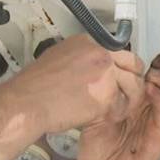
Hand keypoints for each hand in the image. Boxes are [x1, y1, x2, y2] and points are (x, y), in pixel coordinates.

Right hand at [2, 35, 144, 133]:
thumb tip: (91, 66)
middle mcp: (100, 53)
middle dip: (133, 80)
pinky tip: (104, 117)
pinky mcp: (106, 95)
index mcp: (89, 41)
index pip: (120, 50)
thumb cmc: (34, 86)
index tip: (121, 76)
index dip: (123, 66)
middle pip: (133, 64)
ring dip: (127, 99)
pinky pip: (121, 106)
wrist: (26, 103)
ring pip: (132, 85)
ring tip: (114, 109)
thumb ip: (81, 58)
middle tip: (128, 93)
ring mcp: (105, 73)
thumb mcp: (58, 56)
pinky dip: (115, 113)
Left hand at [73, 58, 159, 159]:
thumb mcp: (99, 113)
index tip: (140, 53)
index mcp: (141, 106)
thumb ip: (106, 95)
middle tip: (150, 61)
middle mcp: (153, 113)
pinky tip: (150, 91)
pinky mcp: (159, 141)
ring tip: (151, 74)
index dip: (154, 64)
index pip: (157, 79)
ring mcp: (158, 126)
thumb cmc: (98, 147)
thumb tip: (103, 67)